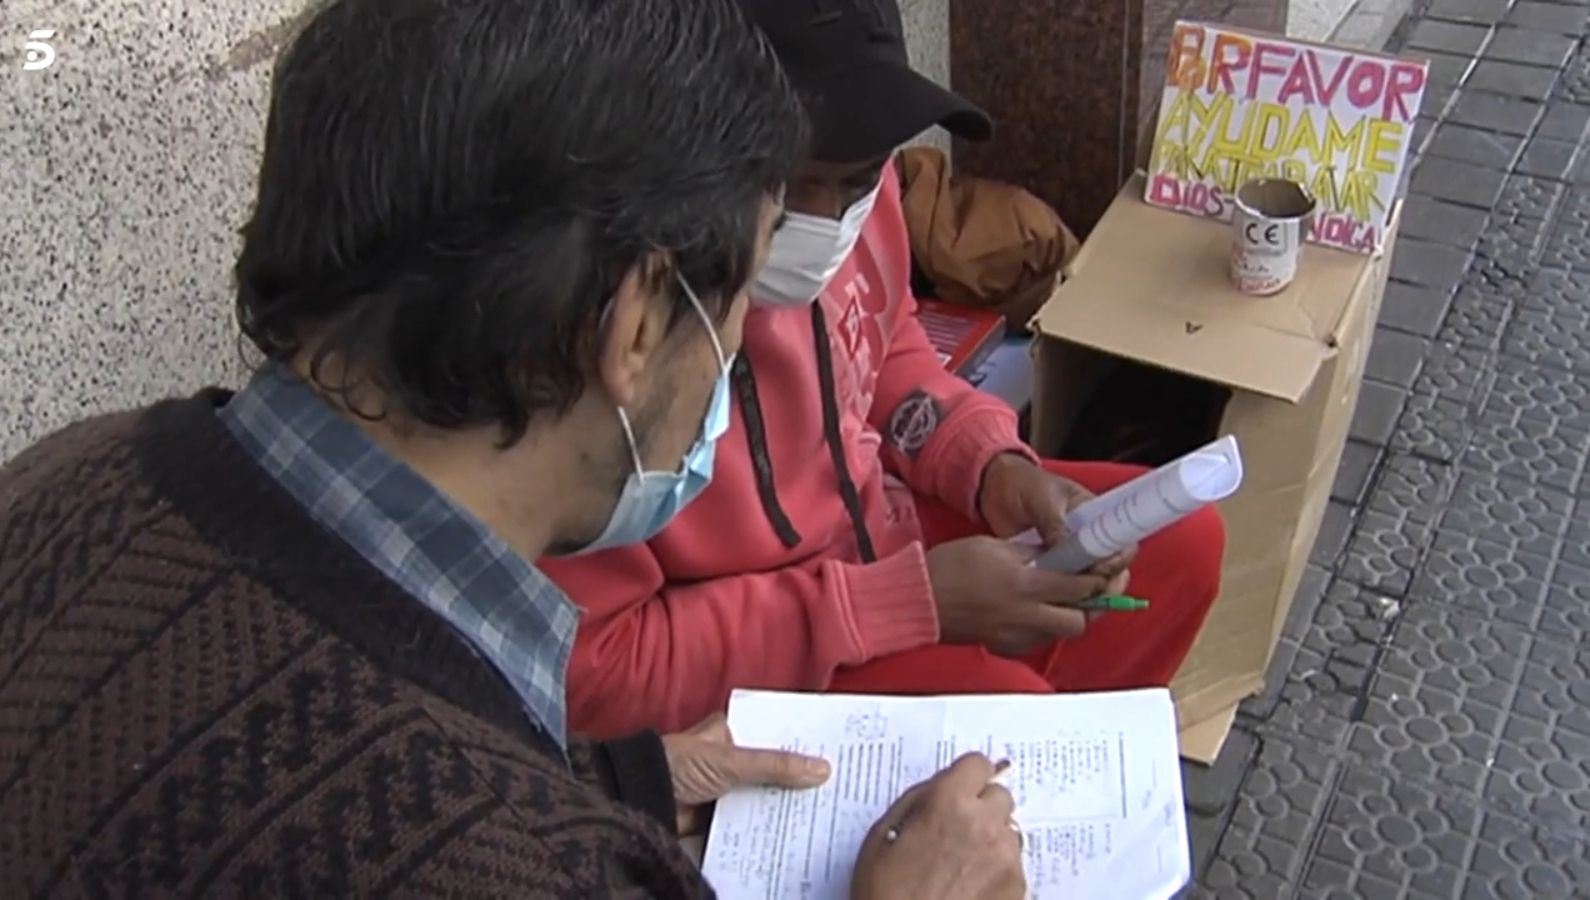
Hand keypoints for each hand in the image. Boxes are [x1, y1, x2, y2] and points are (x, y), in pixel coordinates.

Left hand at [662, 713, 830, 834]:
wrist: (641, 799)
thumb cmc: (677, 765)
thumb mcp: (732, 760)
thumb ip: (775, 765)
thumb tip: (820, 768)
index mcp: (732, 730)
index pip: (775, 731)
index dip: (801, 740)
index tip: (833, 747)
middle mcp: (732, 755)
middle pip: (773, 765)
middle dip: (798, 775)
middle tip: (836, 782)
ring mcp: (727, 785)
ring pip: (765, 792)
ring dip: (786, 801)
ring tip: (824, 807)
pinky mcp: (722, 812)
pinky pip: (752, 817)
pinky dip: (769, 823)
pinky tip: (795, 829)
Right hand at [850, 753, 1024, 899]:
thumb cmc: (885, 895)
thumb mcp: (882, 836)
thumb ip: (916, 801)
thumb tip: (940, 786)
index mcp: (947, 804)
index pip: (977, 763)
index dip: (966, 777)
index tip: (959, 788)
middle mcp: (983, 824)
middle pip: (999, 795)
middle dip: (981, 807)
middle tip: (958, 830)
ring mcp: (1005, 857)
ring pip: (1009, 830)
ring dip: (991, 838)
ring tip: (962, 864)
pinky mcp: (1018, 887)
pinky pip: (1013, 863)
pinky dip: (997, 869)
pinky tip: (971, 886)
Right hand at [926, 536, 1103, 655]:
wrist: (917, 599)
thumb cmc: (950, 567)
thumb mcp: (993, 546)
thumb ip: (1030, 554)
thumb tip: (1056, 557)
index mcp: (1024, 585)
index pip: (1079, 588)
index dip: (1095, 580)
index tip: (1098, 571)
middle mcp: (1025, 616)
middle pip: (1078, 622)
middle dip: (1087, 608)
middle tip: (1082, 591)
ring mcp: (1014, 636)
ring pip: (1058, 635)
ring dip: (1064, 618)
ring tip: (1054, 600)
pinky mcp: (1002, 647)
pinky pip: (1035, 642)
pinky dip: (1040, 630)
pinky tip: (1028, 614)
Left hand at [977, 453, 1137, 589]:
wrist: (995, 489)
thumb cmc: (1025, 485)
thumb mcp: (1042, 499)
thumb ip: (1055, 523)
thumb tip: (1066, 549)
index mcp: (1097, 517)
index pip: (1122, 543)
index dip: (1118, 560)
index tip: (1101, 570)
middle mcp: (1090, 541)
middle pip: (1113, 571)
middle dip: (1106, 587)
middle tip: (1087, 596)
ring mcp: (1072, 557)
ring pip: (1091, 584)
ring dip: (1086, 597)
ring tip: (1068, 603)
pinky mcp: (1052, 569)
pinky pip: (1064, 589)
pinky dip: (1063, 598)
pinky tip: (1052, 604)